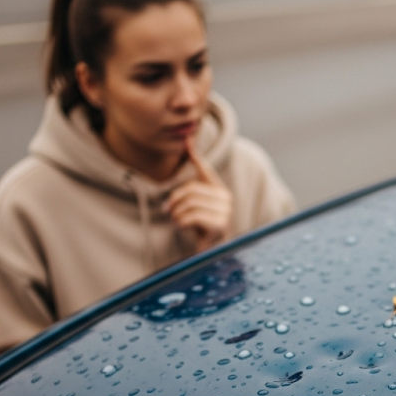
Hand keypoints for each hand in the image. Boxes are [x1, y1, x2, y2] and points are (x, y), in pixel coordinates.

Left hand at [163, 137, 233, 254]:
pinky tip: (183, 228)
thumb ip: (190, 189)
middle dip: (174, 201)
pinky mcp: (220, 224)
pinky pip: (191, 216)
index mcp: (219, 190)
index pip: (205, 170)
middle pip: (190, 189)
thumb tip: (186, 157)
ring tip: (177, 221)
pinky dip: (181, 223)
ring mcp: (226, 211)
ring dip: (176, 214)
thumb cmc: (201, 231)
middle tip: (168, 211)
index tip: (186, 140)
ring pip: (189, 203)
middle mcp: (226, 198)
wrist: (210, 256)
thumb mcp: (193, 207)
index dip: (195, 155)